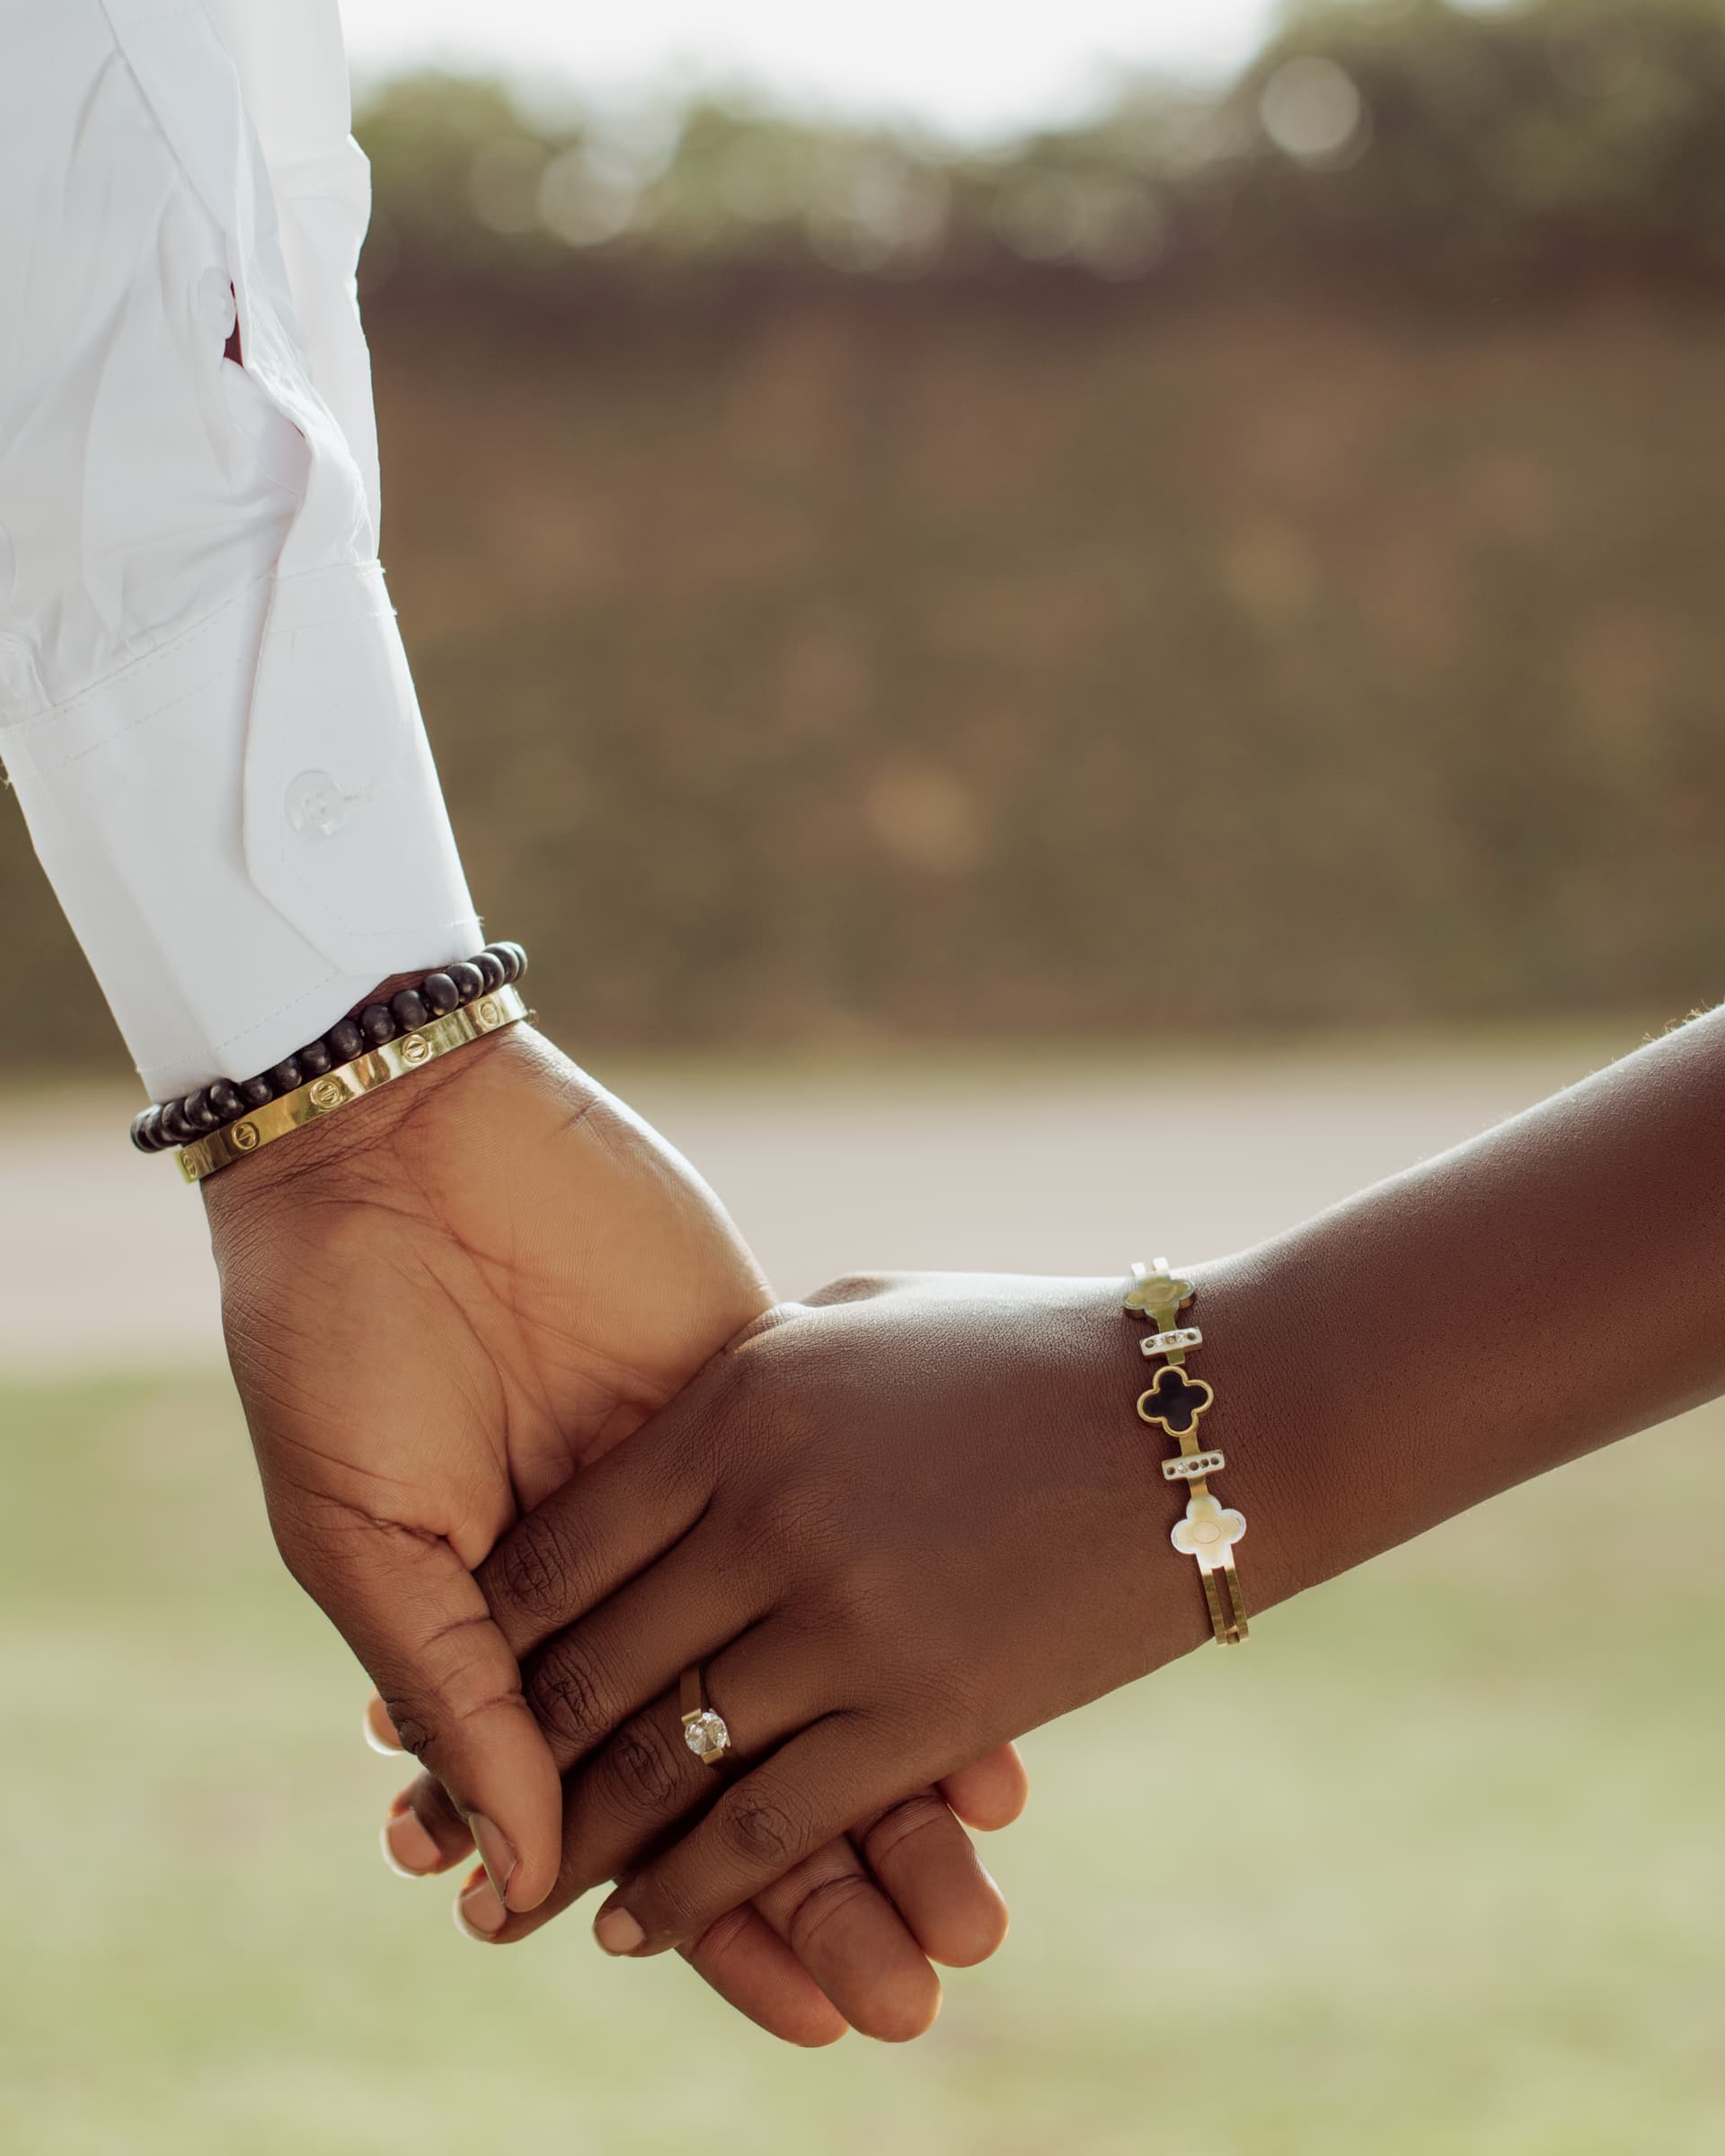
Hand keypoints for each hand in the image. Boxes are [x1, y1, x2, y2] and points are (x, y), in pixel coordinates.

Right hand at [207, 1025, 1022, 2038]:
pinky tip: (986, 1747)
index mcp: (522, 1620)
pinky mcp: (762, 1385)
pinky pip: (857, 1530)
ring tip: (965, 1909)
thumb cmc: (333, 1342)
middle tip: (909, 1990)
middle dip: (825, 1880)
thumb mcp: (369, 1532)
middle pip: (747, 1755)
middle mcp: (633, 1570)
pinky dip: (918, 1639)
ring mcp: (709, 1484)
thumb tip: (525, 1875)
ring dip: (889, 1794)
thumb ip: (457, 1693)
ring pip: (818, 1667)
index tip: (808, 2008)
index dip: (707, 1907)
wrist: (393, 1141)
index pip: (633, 1798)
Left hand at [461, 1270, 1235, 1960]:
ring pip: (665, 1764)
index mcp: (735, 1406)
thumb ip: (742, 1380)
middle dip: (498, 1765)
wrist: (1203, 1416)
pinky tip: (638, 1928)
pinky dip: (694, 1891)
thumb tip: (659, 1438)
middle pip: (584, 1668)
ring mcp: (845, 1617)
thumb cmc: (1023, 1349)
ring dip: (577, 1850)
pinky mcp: (927, 1709)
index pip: (553, 1548)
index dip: (473, 1637)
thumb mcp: (855, 1325)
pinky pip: (773, 1824)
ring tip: (520, 1904)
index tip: (427, 1696)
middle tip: (430, 1834)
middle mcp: (765, 1515)